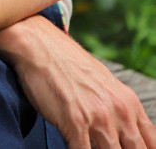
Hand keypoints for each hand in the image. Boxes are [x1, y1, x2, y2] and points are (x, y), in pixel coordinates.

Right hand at [10, 19, 155, 148]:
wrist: (38, 45)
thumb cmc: (66, 63)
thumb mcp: (103, 83)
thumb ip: (117, 109)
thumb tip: (123, 133)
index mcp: (128, 102)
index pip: (150, 142)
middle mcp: (118, 111)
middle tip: (109, 148)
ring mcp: (98, 118)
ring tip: (91, 147)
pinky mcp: (75, 123)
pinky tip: (73, 147)